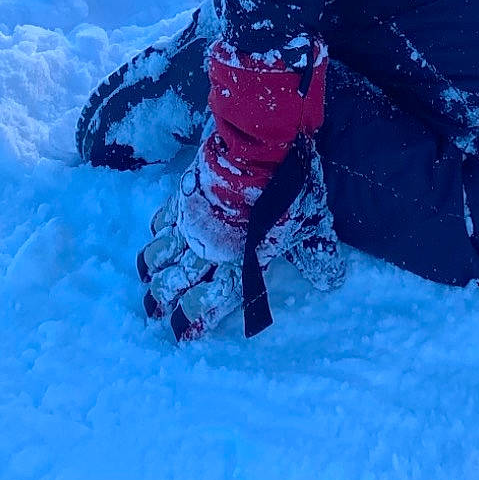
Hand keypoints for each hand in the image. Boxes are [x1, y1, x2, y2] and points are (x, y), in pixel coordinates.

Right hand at [139, 141, 343, 342]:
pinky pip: (162, 219)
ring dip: (152, 270)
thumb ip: (318, 257)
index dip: (192, 318)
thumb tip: (332, 282)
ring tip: (146, 284)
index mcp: (239, 263)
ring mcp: (193, 222)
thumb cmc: (290, 191)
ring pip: (162, 254)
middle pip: (176, 282)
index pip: (210, 301)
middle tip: (153, 312)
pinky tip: (155, 237)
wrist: (263, 147)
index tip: (179, 332)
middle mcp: (210, 249)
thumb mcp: (312, 227)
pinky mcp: (185, 196)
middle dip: (162, 299)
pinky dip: (156, 232)